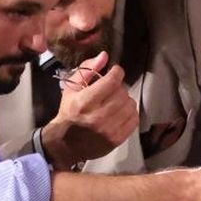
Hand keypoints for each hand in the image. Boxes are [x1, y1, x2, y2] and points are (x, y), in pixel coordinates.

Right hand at [39, 51, 138, 167]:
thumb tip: (104, 56)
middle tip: (112, 90)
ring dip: (125, 100)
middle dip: (119, 87)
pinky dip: (130, 113)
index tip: (115, 72)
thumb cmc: (69, 113)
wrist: (66, 144)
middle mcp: (99, 115)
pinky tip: (121, 112)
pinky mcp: (117, 139)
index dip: (117, 72)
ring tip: (116, 102)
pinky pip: (134, 119)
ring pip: (130, 104)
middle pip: (122, 92)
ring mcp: (109, 129)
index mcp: (85, 101)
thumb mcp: (71, 89)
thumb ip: (87, 70)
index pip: (112, 81)